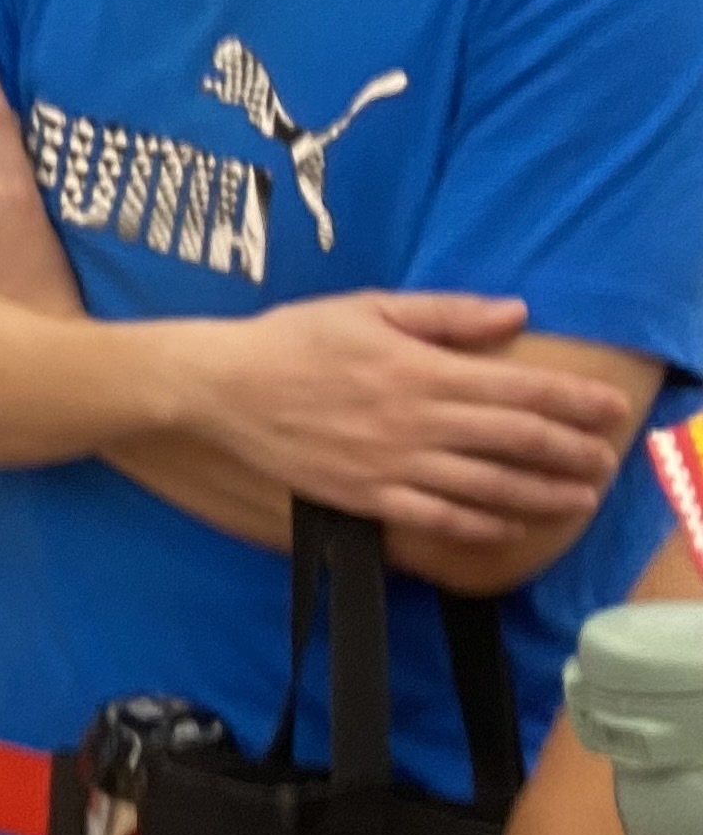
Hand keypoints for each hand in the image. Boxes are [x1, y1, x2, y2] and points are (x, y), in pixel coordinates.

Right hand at [190, 295, 632, 547]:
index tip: (613, 407)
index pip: (520, 389)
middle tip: (608, 459)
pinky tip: (509, 526)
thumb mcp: (368, 308)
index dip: (575, 400)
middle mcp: (417, 422)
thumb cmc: (293, 339)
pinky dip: (481, 525)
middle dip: (573, 451)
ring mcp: (393, 465)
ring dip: (542, 495)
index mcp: (422, 369)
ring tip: (578, 499)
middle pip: (517, 441)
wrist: (222, 387)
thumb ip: (444, 313)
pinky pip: (437, 517)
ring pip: (488, 486)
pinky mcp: (366, 497)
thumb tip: (514, 313)